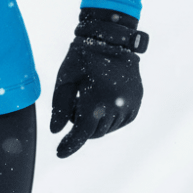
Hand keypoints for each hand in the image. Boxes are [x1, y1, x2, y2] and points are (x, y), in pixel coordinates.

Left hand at [50, 8, 147, 158]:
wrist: (112, 39)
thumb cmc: (83, 56)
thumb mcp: (65, 78)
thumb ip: (60, 106)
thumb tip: (55, 131)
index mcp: (97, 99)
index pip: (82, 132)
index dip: (70, 145)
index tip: (58, 153)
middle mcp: (117, 107)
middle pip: (94, 131)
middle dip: (81, 125)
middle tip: (75, 101)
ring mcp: (130, 106)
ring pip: (107, 129)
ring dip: (94, 122)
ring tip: (88, 95)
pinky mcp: (137, 104)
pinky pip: (120, 122)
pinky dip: (108, 118)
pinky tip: (101, 99)